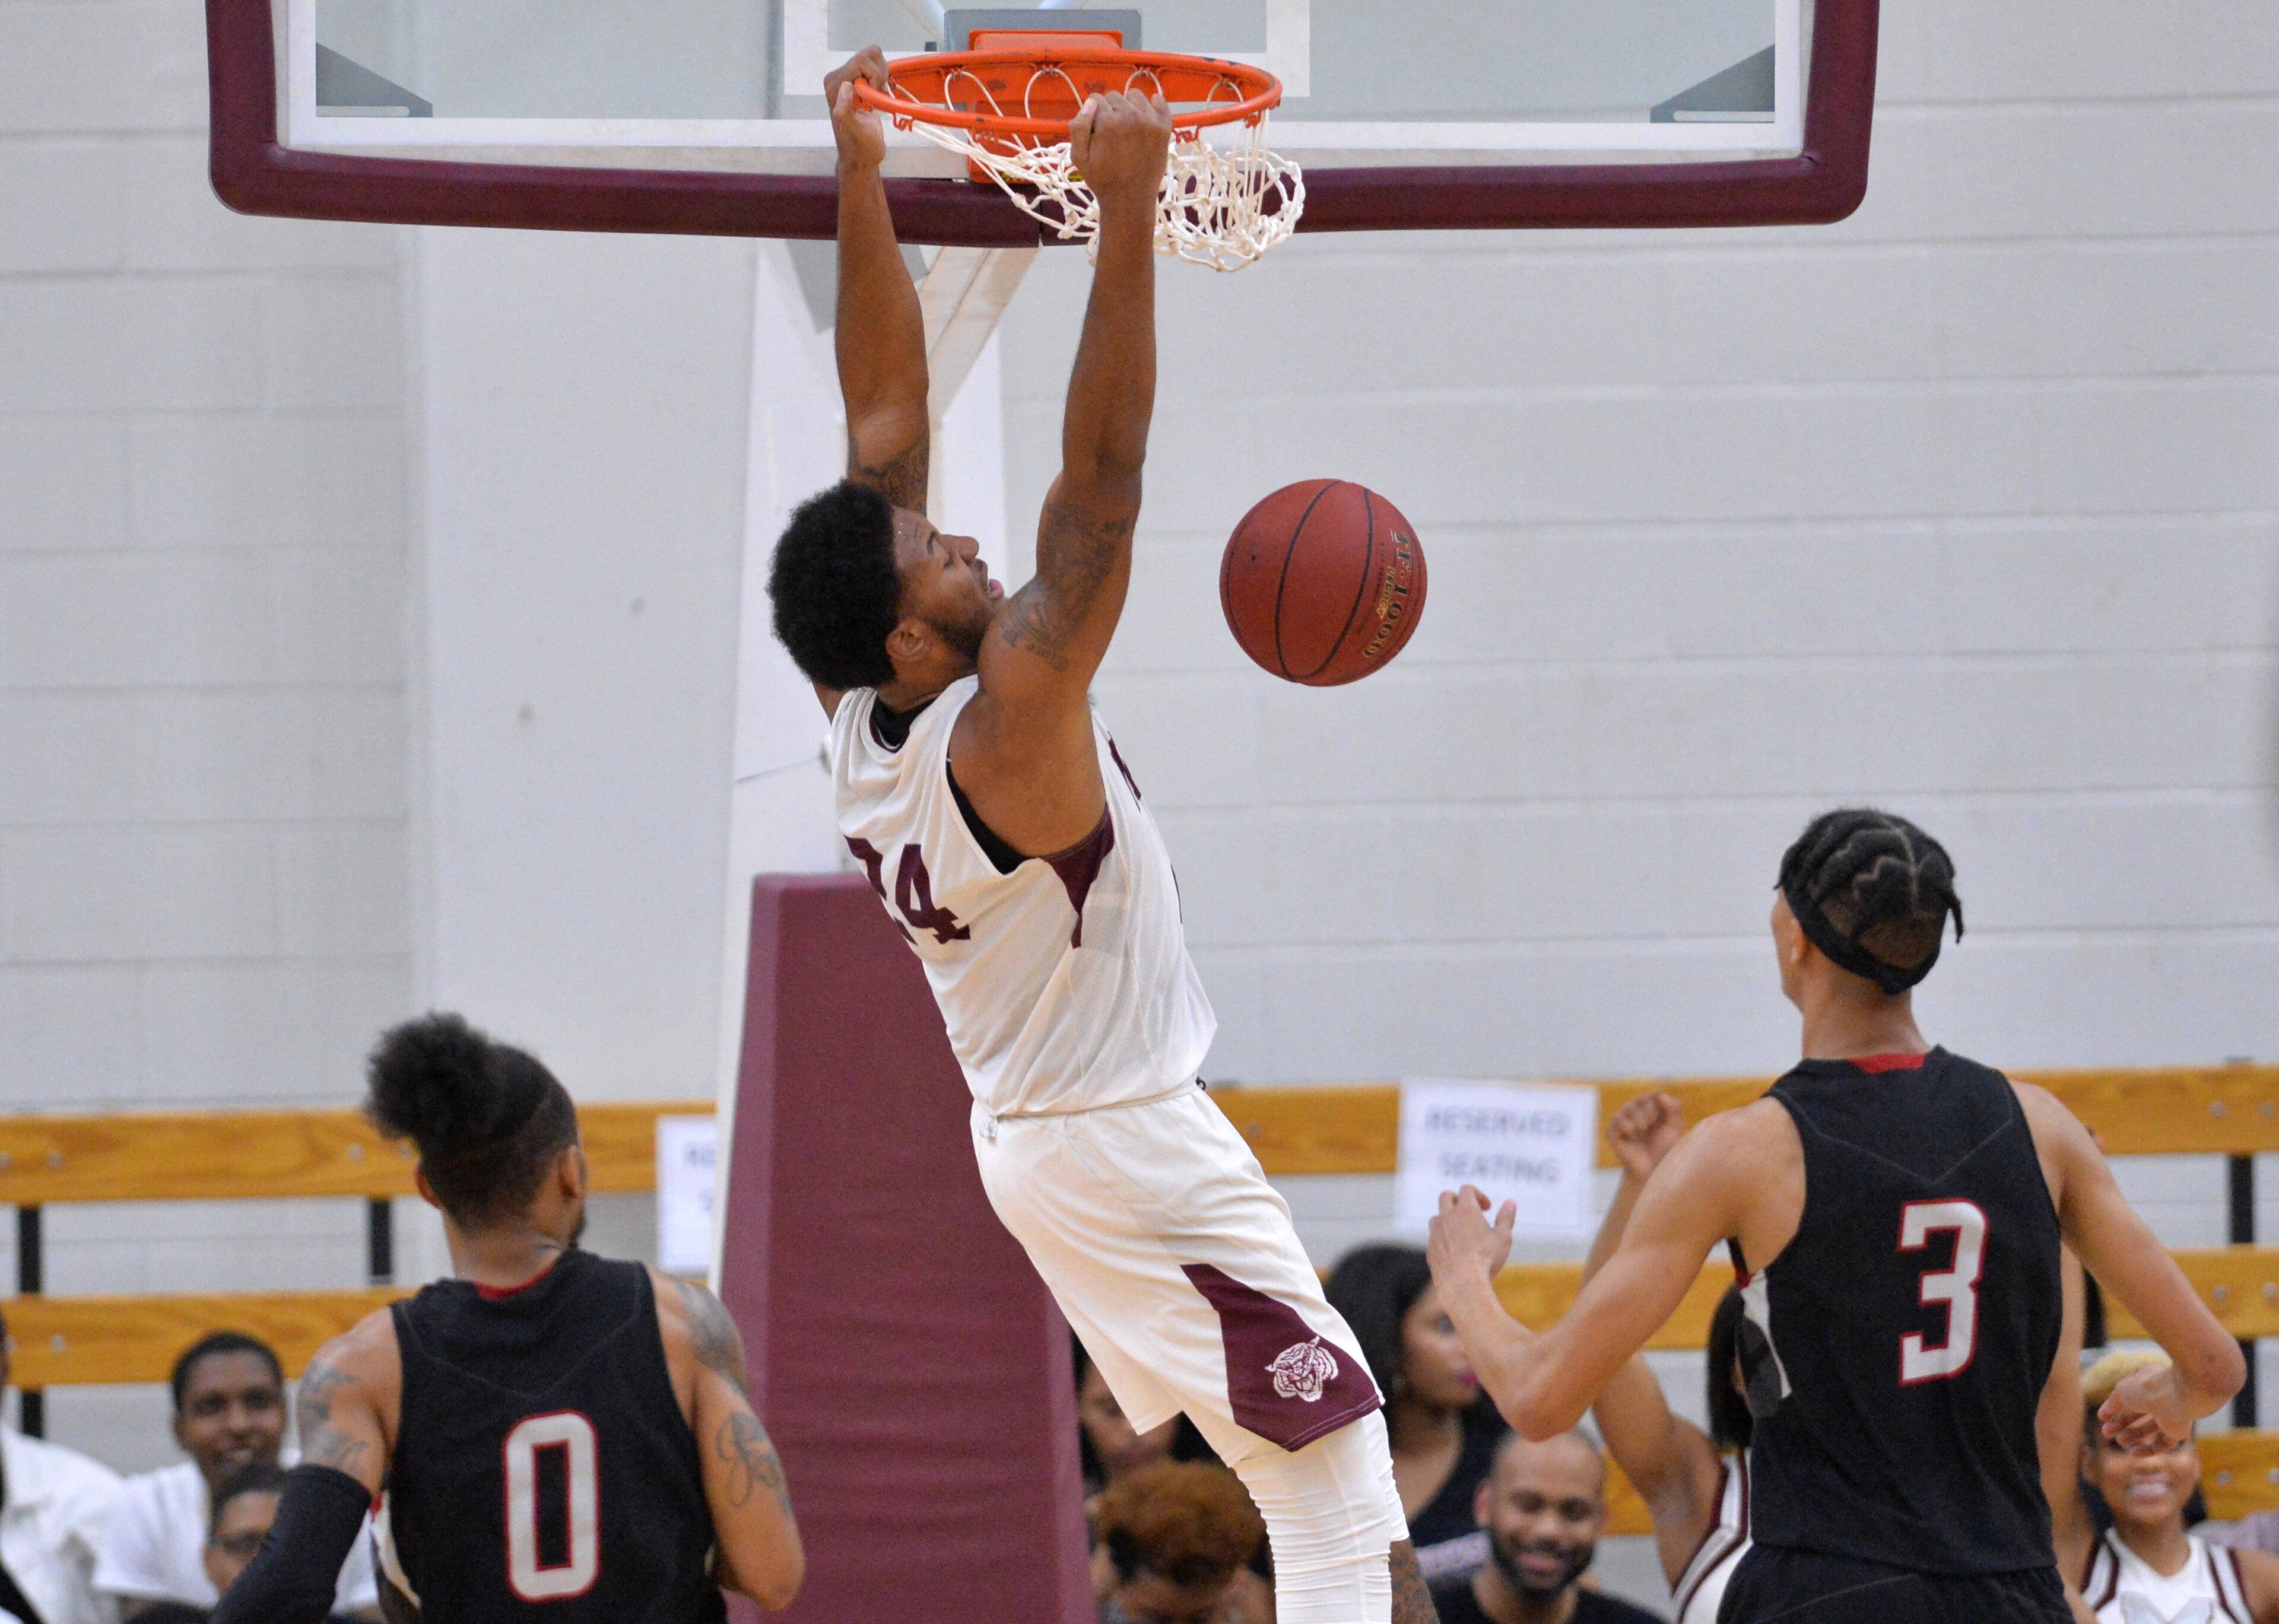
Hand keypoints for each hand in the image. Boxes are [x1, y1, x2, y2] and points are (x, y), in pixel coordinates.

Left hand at [826, 47, 890, 168]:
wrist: (863, 156)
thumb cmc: (861, 147)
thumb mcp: (855, 131)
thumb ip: (845, 110)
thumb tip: (846, 86)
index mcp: (834, 85)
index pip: (861, 60)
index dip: (875, 76)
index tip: (875, 96)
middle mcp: (838, 78)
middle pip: (868, 55)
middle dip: (879, 75)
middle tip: (878, 96)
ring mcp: (849, 78)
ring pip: (874, 57)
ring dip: (882, 77)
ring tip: (878, 97)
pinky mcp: (859, 81)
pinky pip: (876, 65)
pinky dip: (883, 78)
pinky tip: (878, 95)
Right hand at [1068, 90, 1172, 220]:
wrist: (1129, 199)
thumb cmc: (1102, 179)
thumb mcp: (1078, 157)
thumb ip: (1078, 126)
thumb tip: (1090, 103)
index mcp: (1107, 122)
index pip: (1095, 99)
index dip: (1093, 115)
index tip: (1096, 131)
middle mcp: (1130, 116)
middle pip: (1114, 96)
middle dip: (1110, 110)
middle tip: (1112, 134)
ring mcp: (1149, 121)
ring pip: (1135, 96)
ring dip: (1129, 106)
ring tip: (1127, 127)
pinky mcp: (1163, 128)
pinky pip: (1159, 101)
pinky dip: (1152, 104)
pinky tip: (1145, 117)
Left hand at [1428, 1185, 1516, 1285]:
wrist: (1461, 1282)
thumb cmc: (1486, 1258)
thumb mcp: (1503, 1237)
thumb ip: (1506, 1218)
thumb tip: (1511, 1202)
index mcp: (1465, 1210)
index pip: (1467, 1189)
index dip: (1478, 1194)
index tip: (1487, 1208)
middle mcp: (1447, 1217)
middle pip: (1446, 1196)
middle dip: (1457, 1200)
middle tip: (1470, 1212)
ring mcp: (1435, 1233)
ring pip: (1437, 1216)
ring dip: (1447, 1219)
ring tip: (1462, 1232)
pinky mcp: (1430, 1249)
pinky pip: (1434, 1237)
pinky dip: (1443, 1238)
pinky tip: (1455, 1251)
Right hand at [1607, 1092, 1685, 1181]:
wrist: (1649, 1170)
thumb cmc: (1664, 1149)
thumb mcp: (1673, 1129)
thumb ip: (1674, 1110)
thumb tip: (1662, 1095)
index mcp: (1652, 1108)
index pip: (1656, 1095)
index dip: (1660, 1103)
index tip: (1663, 1119)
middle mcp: (1636, 1111)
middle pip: (1641, 1099)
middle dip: (1649, 1112)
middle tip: (1650, 1126)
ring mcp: (1623, 1120)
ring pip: (1628, 1107)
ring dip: (1638, 1119)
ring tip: (1642, 1130)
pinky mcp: (1612, 1131)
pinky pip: (1617, 1119)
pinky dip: (1626, 1126)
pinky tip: (1632, 1135)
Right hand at [2099, 1364, 2193, 1453]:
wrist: (2180, 1396)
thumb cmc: (2149, 1387)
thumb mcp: (2122, 1392)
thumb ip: (2112, 1403)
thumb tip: (2103, 1414)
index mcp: (2148, 1380)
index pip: (2130, 1394)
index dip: (2115, 1406)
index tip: (2103, 1417)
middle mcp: (2161, 1396)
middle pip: (2139, 1412)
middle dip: (2122, 1422)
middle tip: (2106, 1432)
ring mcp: (2171, 1413)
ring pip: (2151, 1428)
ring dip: (2134, 1435)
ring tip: (2119, 1442)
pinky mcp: (2179, 1430)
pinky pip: (2164, 1442)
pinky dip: (2149, 1449)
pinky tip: (2134, 1453)